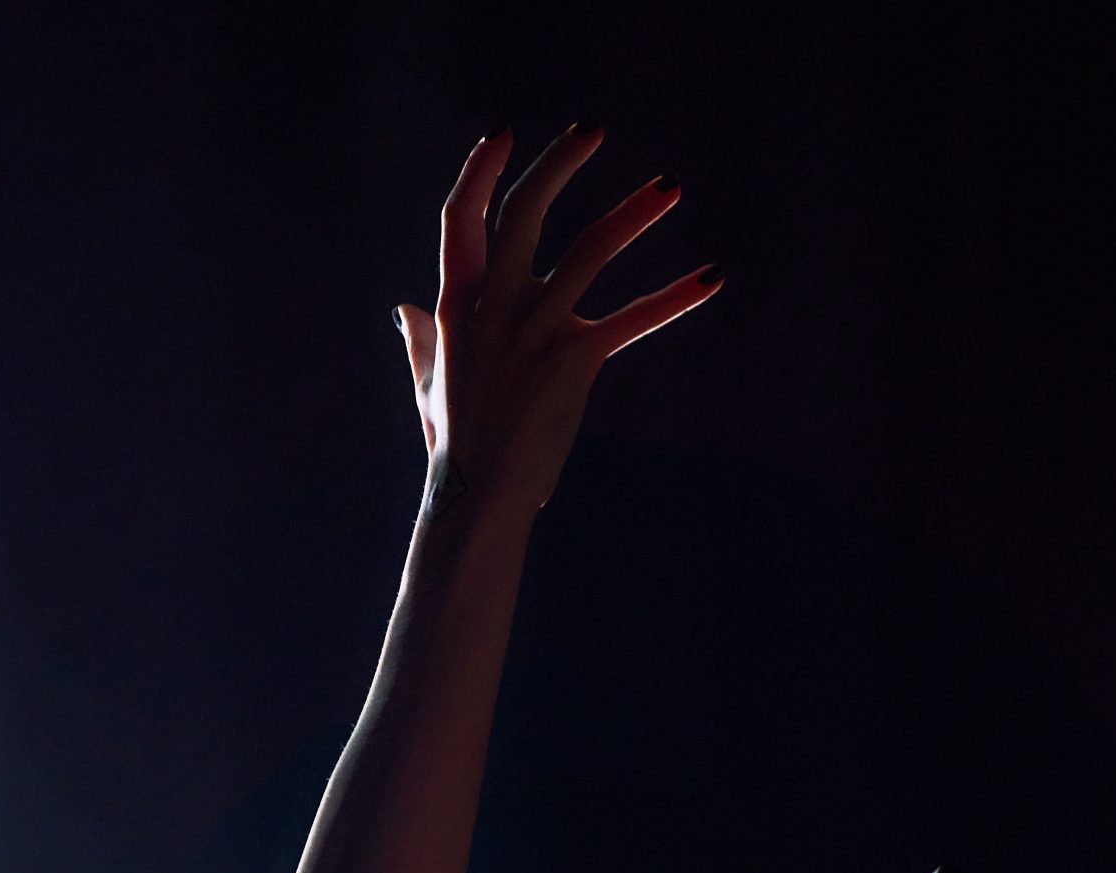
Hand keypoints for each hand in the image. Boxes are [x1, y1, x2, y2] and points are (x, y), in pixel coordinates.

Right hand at [395, 124, 721, 516]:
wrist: (478, 497)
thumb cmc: (456, 447)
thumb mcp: (430, 385)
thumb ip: (420, 340)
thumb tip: (403, 310)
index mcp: (454, 305)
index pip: (460, 220)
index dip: (479, 172)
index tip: (504, 136)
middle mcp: (494, 307)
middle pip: (523, 212)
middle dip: (557, 165)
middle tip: (592, 131)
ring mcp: (534, 330)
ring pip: (589, 250)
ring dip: (633, 213)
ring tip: (669, 187)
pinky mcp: (574, 362)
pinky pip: (632, 320)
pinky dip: (674, 298)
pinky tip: (712, 277)